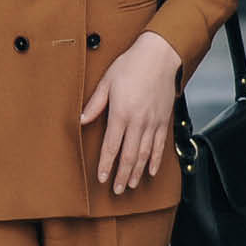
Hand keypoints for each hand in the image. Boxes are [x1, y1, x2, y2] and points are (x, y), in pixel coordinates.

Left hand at [80, 30, 182, 194]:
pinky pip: (160, 146)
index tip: (101, 178)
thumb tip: (81, 119)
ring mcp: (153, 123)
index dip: (105, 164)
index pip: (111, 146)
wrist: (160, 56)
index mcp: (121, 113)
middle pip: (129, 156)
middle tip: (117, 190)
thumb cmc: (131, 65)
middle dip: (122, 175)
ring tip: (131, 185)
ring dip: (138, 173)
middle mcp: (138, 122)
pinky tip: (151, 171)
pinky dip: (156, 161)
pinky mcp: (164, 120)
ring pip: (145, 155)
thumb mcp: (107, 81)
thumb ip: (95, 104)